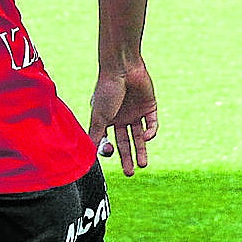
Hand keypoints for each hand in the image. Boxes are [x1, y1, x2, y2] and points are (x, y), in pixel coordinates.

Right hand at [88, 62, 157, 176]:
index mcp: (107, 118)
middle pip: (126, 141)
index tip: (110, 157)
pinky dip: (151, 132)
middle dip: (127, 157)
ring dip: (142, 150)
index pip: (109, 139)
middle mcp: (121, 117)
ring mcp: (136, 112)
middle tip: (129, 173)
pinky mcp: (150, 107)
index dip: (110, 150)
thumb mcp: (99, 116)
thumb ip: (96, 135)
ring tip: (143, 165)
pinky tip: (147, 137)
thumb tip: (89, 154)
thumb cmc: (106, 90)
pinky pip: (152, 123)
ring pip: (140, 136)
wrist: (123, 68)